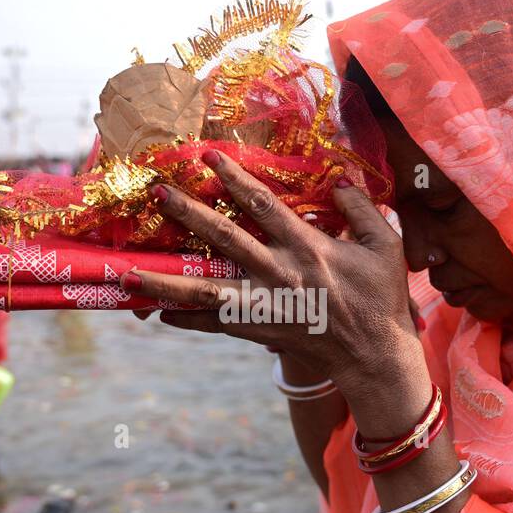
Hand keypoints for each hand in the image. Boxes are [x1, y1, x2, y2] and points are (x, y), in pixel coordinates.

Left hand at [122, 151, 430, 433]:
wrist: (374, 356)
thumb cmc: (381, 297)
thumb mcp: (385, 246)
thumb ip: (363, 208)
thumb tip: (339, 180)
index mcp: (307, 247)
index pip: (264, 205)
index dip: (234, 178)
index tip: (207, 156)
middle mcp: (278, 274)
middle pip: (225, 239)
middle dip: (188, 214)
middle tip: (156, 193)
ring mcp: (264, 305)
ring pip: (205, 291)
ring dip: (165, 281)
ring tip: (127, 275)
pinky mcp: (257, 330)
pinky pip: (213, 324)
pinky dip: (184, 319)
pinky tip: (156, 312)